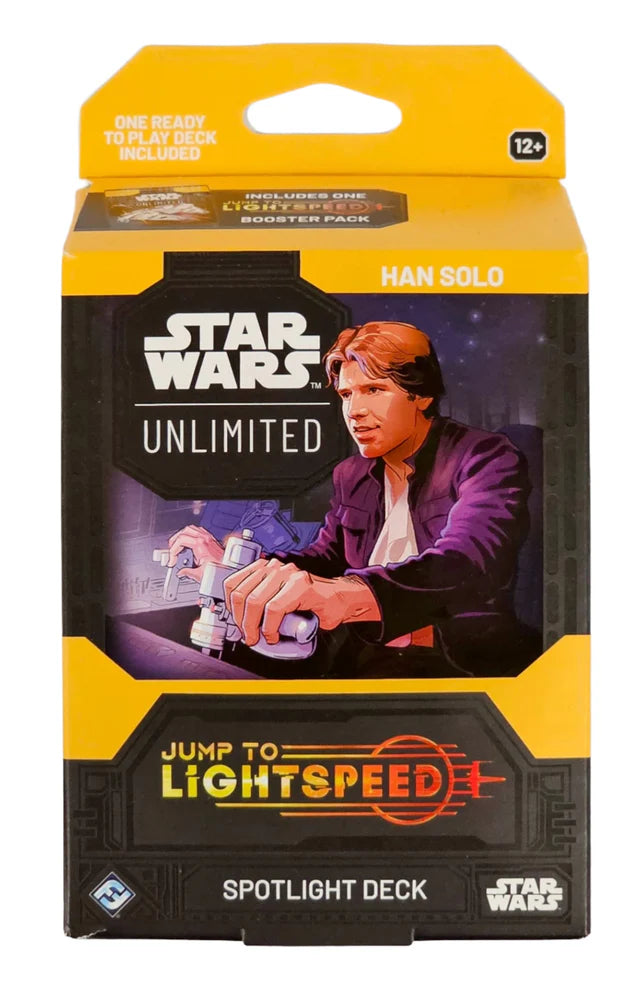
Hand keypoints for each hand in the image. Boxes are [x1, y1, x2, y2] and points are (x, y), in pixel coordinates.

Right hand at [166, 525, 223, 581]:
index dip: (173, 551)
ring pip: (191, 529)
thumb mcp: (200, 574)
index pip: (180, 540)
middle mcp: (204, 538)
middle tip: (172, 551)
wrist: (231, 569)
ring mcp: (208, 537)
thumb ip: (187, 572)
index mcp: (200, 544)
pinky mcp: (211, 539)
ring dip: (182, 536)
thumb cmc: (221, 570)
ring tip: (178, 545)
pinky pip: (199, 531)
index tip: (172, 560)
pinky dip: (191, 535)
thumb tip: (181, 572)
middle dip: (175, 541)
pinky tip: (189, 543)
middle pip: (184, 531)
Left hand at [223, 557, 379, 645]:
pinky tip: (275, 635)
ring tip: (261, 637)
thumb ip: (260, 600)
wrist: (340, 600)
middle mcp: (275, 567)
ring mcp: (288, 575)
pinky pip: (274, 609)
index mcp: (265, 568)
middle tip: (249, 636)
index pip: (232, 582)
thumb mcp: (278, 597)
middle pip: (241, 594)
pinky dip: (270, 627)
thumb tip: (237, 619)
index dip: (229, 607)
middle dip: (241, 621)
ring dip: (254, 626)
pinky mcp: (300, 586)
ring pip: (255, 601)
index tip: (236, 623)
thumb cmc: (310, 603)